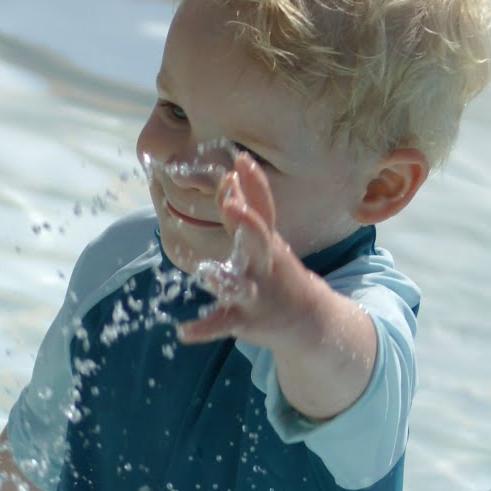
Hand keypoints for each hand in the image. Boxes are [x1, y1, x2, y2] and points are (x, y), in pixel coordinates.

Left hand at [176, 152, 286, 344]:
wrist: (307, 320)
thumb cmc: (278, 274)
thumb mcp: (268, 240)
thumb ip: (249, 209)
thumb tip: (233, 173)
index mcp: (267, 243)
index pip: (263, 209)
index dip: (254, 184)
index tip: (241, 159)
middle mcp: (264, 265)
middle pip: (260, 240)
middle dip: (246, 221)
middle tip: (231, 202)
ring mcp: (256, 293)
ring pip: (240, 286)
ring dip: (224, 280)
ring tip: (207, 273)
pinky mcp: (245, 320)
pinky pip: (221, 325)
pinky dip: (203, 329)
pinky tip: (182, 331)